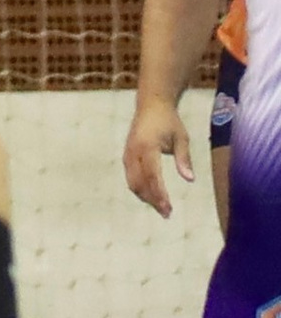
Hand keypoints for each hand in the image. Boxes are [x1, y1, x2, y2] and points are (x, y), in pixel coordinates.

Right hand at [123, 96, 192, 218]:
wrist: (151, 104)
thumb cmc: (169, 121)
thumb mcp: (181, 138)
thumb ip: (184, 159)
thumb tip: (190, 180)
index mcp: (148, 146)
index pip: (152, 176)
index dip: (159, 194)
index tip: (168, 208)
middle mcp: (134, 151)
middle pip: (139, 183)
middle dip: (152, 200)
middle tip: (167, 213)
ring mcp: (128, 153)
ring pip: (132, 181)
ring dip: (145, 196)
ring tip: (160, 207)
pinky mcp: (127, 154)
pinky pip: (130, 176)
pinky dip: (139, 188)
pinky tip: (151, 195)